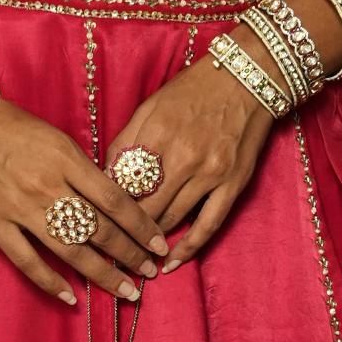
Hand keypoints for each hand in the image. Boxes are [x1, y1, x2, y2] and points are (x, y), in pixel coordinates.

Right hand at [0, 83, 163, 305]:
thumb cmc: (3, 122)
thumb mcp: (52, 135)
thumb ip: (79, 166)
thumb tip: (108, 199)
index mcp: (64, 158)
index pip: (115, 199)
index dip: (142, 226)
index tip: (160, 243)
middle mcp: (45, 186)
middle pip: (99, 229)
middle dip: (130, 254)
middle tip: (150, 272)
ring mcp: (18, 209)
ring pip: (70, 251)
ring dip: (102, 275)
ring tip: (127, 290)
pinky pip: (27, 261)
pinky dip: (50, 282)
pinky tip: (71, 298)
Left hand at [103, 52, 273, 269]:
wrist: (247, 79)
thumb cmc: (194, 90)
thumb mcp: (151, 106)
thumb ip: (128, 141)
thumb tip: (106, 177)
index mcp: (156, 133)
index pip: (122, 181)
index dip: (106, 206)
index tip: (95, 222)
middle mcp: (182, 156)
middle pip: (143, 207)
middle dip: (123, 231)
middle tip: (108, 248)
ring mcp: (210, 172)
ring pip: (170, 218)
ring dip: (149, 241)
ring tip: (133, 258)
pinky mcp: (232, 184)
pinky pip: (207, 225)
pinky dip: (188, 248)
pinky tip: (171, 263)